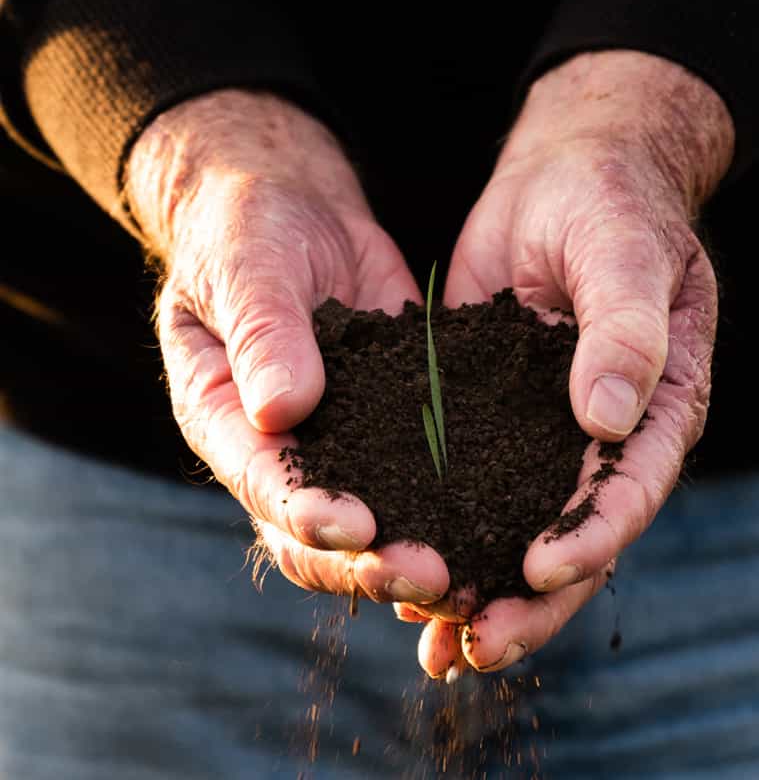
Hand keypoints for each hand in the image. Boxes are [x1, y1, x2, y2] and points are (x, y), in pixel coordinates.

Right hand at [126, 89, 448, 607]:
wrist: (293, 209)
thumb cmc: (250, 227)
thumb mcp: (248, 264)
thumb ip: (262, 332)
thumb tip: (281, 410)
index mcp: (226, 419)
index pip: (262, 481)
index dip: (306, 512)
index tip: (358, 527)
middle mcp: (282, 450)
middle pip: (317, 535)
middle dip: (370, 562)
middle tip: (433, 575)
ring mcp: (341, 442)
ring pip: (374, 525)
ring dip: (418, 555)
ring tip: (476, 577)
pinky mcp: (392, 424)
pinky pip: (422, 476)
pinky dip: (455, 508)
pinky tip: (503, 524)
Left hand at [401, 51, 734, 676]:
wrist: (567, 173)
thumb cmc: (610, 203)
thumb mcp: (622, 254)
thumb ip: (624, 332)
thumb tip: (606, 419)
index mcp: (655, 406)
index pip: (630, 489)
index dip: (591, 536)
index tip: (540, 572)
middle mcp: (601, 436)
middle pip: (572, 536)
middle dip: (528, 599)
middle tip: (476, 647)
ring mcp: (541, 431)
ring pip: (513, 526)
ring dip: (479, 585)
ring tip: (433, 641)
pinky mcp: (487, 414)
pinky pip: (464, 481)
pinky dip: (438, 525)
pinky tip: (395, 564)